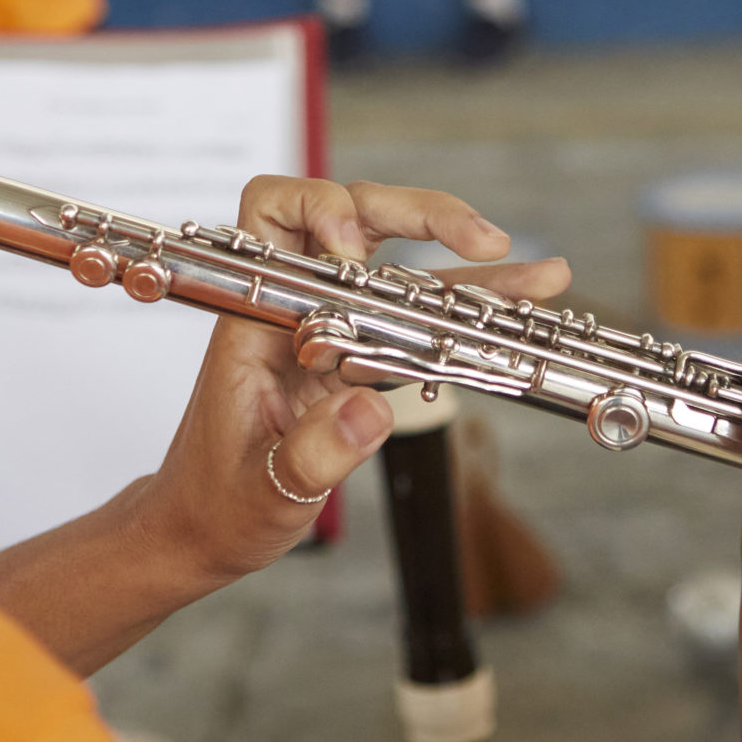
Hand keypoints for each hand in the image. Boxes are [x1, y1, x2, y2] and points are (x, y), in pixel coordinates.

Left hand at [134, 178, 571, 583]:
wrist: (203, 530)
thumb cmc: (217, 506)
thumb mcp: (263, 490)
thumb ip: (315, 451)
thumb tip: (371, 410)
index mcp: (256, 321)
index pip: (274, 215)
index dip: (322, 211)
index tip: (357, 256)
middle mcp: (297, 310)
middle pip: (356, 218)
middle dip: (421, 215)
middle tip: (483, 242)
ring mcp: (331, 329)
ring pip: (399, 266)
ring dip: (467, 267)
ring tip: (538, 273)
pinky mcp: (358, 356)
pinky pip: (416, 319)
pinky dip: (467, 313)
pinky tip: (520, 312)